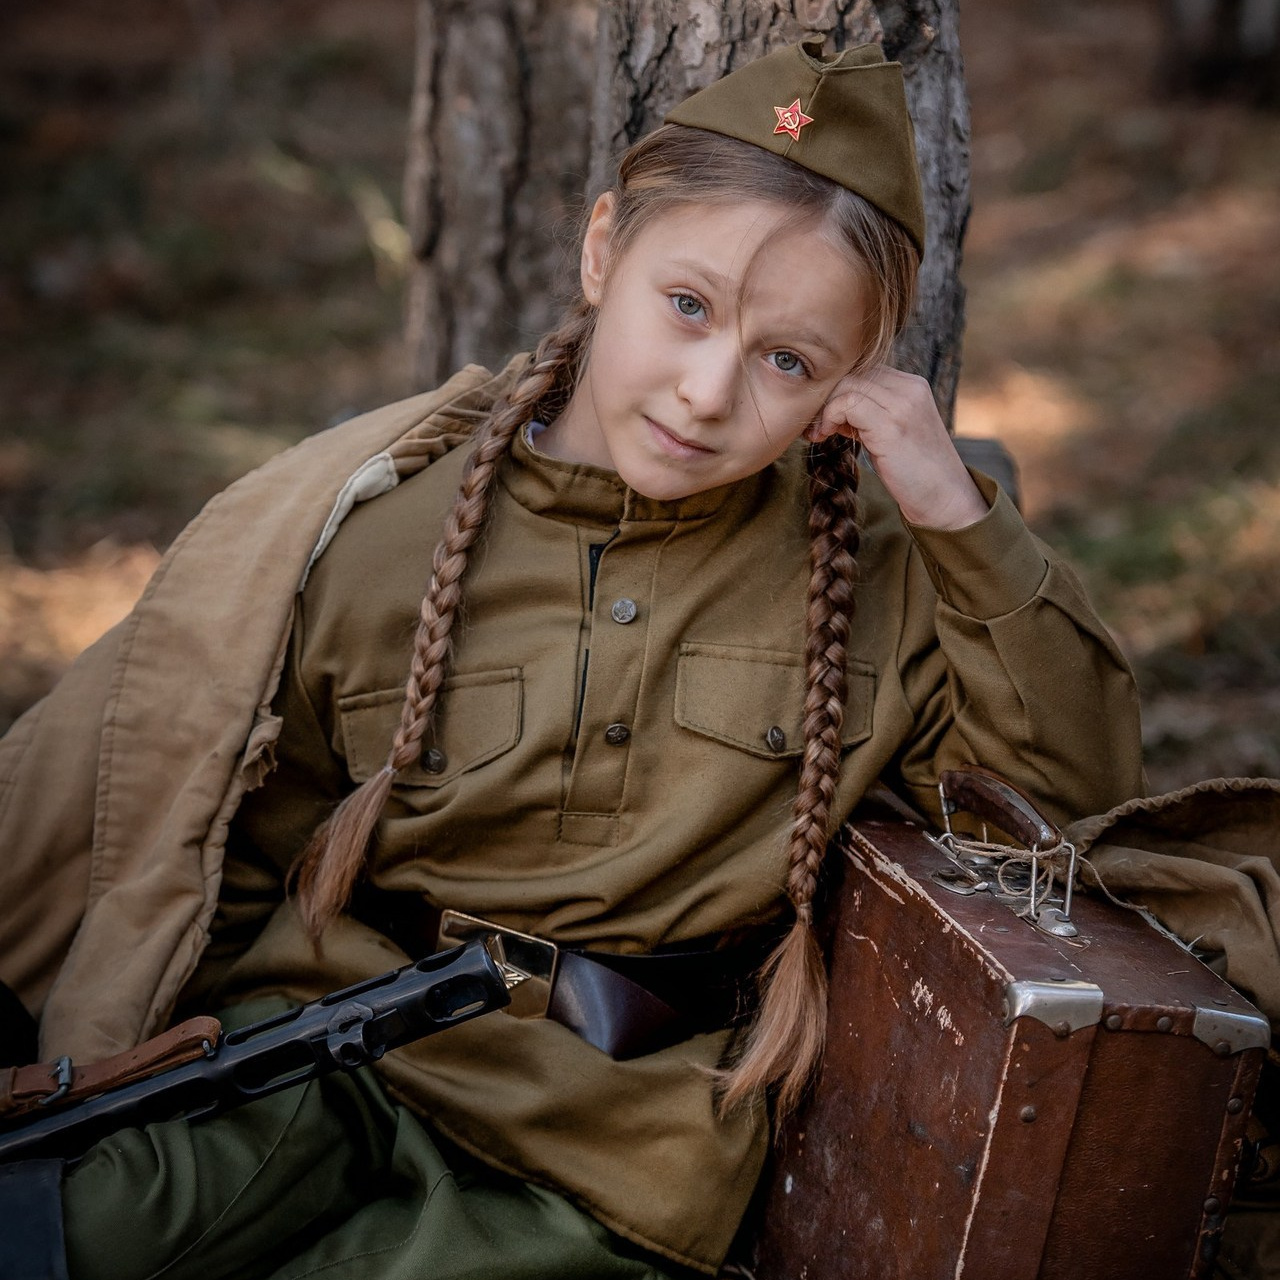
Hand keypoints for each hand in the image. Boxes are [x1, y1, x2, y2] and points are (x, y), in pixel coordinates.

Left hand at [804, 366, 988, 530]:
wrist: (944, 498)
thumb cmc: (914, 471)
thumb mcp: (890, 432)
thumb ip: (868, 413)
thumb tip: (832, 407)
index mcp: (912, 386)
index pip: (863, 370)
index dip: (837, 390)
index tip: (824, 416)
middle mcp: (910, 388)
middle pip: (852, 373)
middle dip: (826, 397)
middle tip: (815, 424)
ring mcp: (902, 405)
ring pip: (847, 386)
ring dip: (824, 408)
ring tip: (819, 432)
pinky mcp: (891, 425)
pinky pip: (847, 404)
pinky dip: (828, 417)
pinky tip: (825, 435)